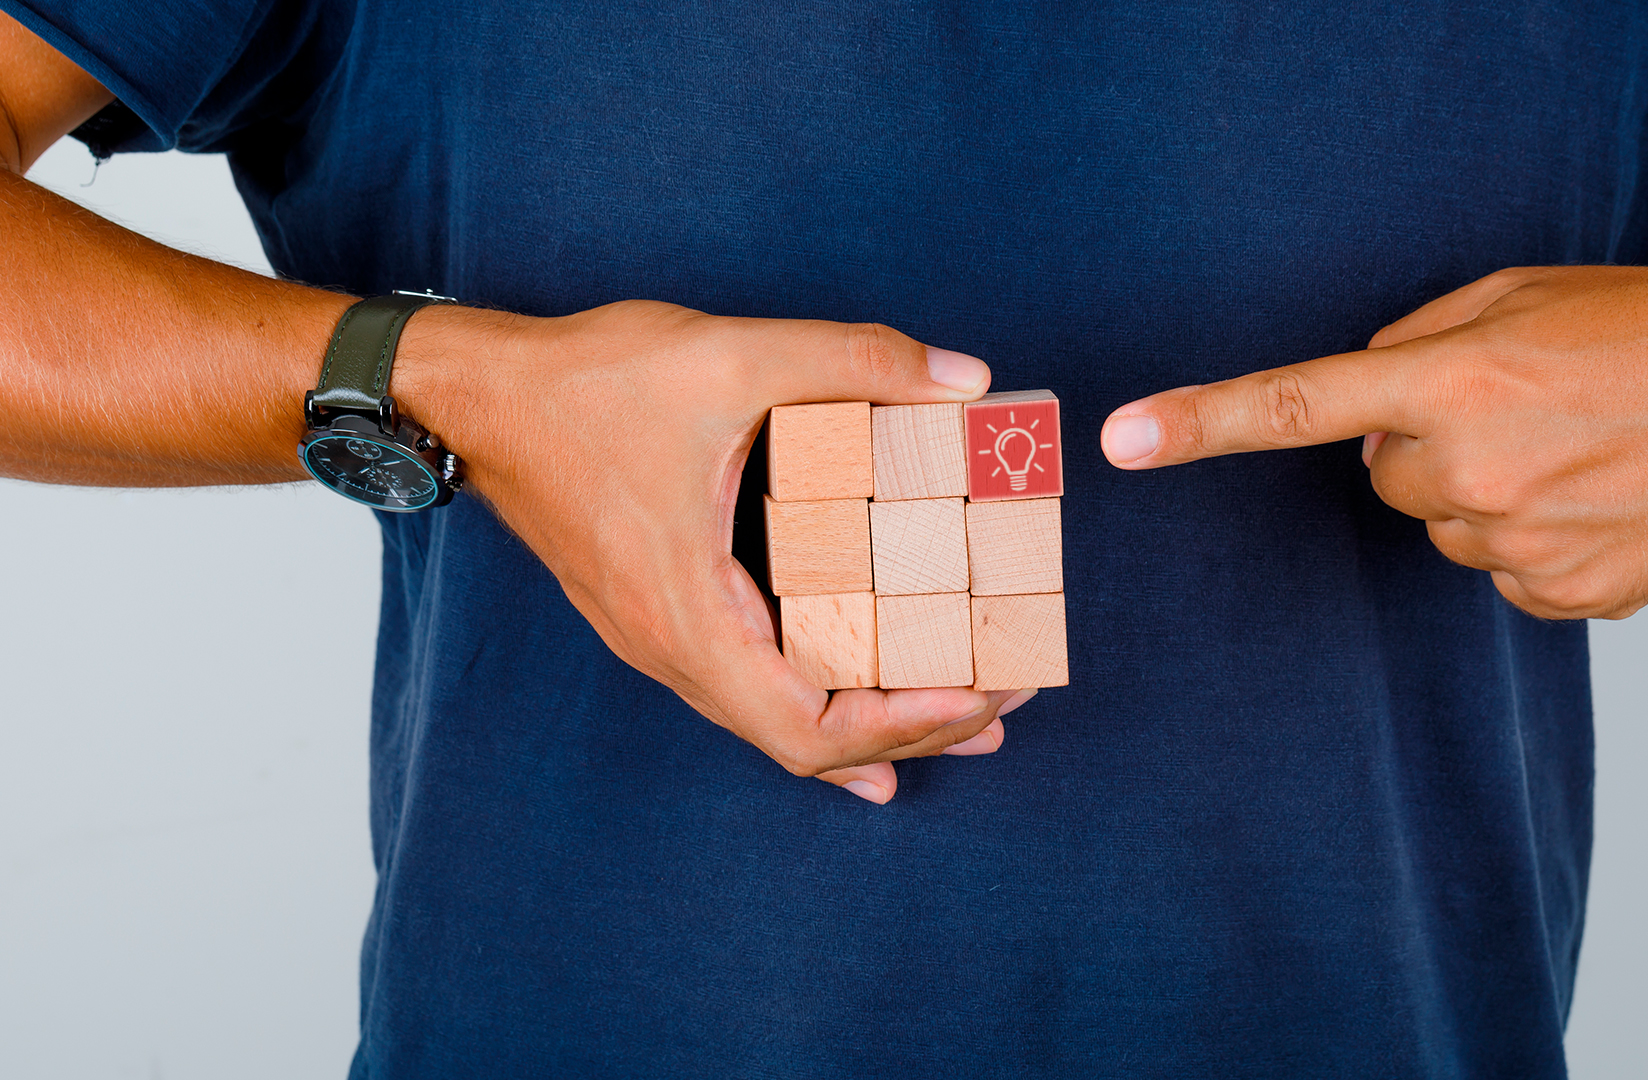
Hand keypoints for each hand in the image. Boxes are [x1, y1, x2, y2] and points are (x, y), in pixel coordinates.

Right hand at [397, 300, 1032, 802]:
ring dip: (870, 722)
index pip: (808, 730)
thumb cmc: (586, 384)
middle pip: (805, 743)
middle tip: (1000, 705)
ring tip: (958, 709)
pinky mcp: (658, 613)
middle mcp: (672, 648)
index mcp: (689, 613)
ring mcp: (660, 638)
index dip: (906, 728)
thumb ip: (854, 360)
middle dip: (912, 733)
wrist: (478, 393)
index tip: (982, 694)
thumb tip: (965, 381)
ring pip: (777, 720)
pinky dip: (818, 698)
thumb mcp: (730, 356)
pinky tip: (861, 692)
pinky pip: (750, 685)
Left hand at [1100, 240, 1647, 618]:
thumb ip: (1416, 342)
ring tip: (1575, 451)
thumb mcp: (1517, 296)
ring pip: (1445, 528)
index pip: (1296, 408)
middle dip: (1424, 447)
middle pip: (1381, 479)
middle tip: (1516, 414)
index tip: (1121, 441)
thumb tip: (1364, 399)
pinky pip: (1504, 574)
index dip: (1201, 423)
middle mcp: (1471, 472)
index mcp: (1452, 381)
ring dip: (1485, 494)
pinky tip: (1599, 501)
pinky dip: (1537, 543)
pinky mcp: (1563, 597)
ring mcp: (1517, 546)